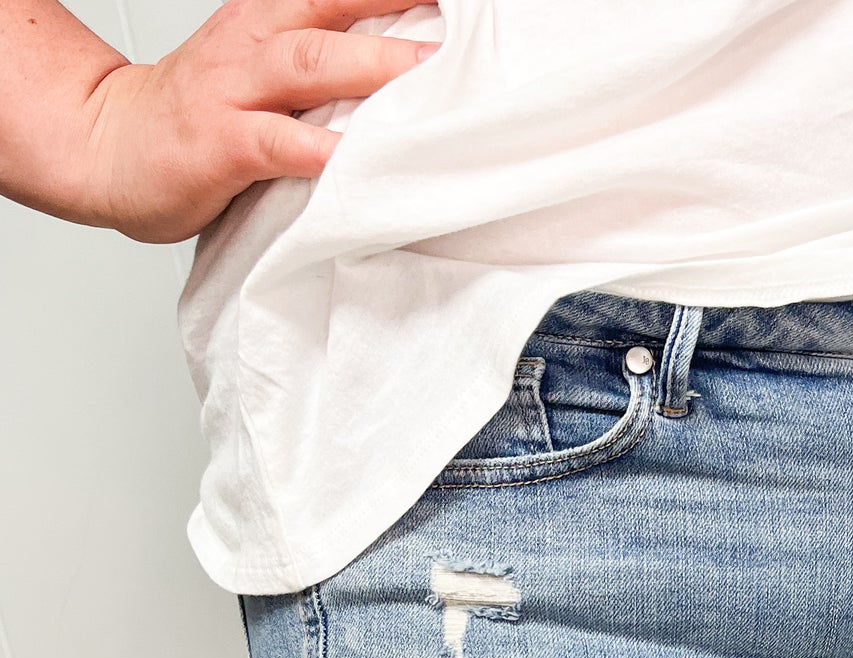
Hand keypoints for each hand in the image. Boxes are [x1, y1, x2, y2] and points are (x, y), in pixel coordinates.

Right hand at [39, 0, 436, 242]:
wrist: (108, 143)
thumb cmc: (198, 116)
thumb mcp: (262, 69)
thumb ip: (322, 66)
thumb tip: (400, 75)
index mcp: (269, 19)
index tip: (449, 1)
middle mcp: (255, 42)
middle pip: (334, 12)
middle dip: (397, 11)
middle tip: (453, 27)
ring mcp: (236, 91)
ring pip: (310, 64)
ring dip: (369, 66)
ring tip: (421, 72)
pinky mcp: (221, 144)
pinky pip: (276, 143)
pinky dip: (316, 149)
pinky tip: (351, 155)